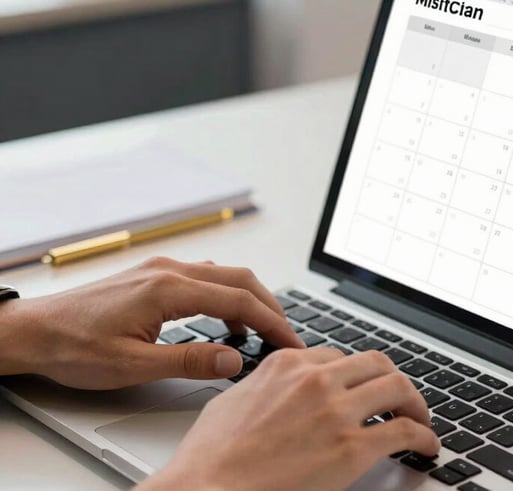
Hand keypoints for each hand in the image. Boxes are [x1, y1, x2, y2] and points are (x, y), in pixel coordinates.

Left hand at [0, 257, 303, 388]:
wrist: (32, 331)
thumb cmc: (72, 345)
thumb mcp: (132, 364)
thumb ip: (189, 360)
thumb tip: (233, 359)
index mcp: (168, 288)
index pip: (239, 301)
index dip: (272, 323)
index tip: (290, 343)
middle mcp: (169, 270)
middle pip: (240, 280)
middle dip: (270, 307)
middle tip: (286, 336)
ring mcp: (161, 269)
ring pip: (224, 275)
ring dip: (249, 300)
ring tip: (262, 332)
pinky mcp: (153, 276)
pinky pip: (205, 278)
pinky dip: (226, 297)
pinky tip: (224, 321)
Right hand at [139, 348, 440, 490]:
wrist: (207, 488)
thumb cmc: (211, 456)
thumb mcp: (233, 400)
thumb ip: (263, 384)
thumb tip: (274, 385)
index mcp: (287, 365)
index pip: (338, 356)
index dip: (356, 374)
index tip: (363, 387)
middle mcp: (316, 380)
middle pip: (376, 364)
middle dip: (393, 379)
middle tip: (399, 397)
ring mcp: (335, 411)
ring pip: (397, 388)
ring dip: (415, 403)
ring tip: (419, 418)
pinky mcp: (351, 448)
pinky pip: (403, 432)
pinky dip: (423, 436)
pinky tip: (425, 445)